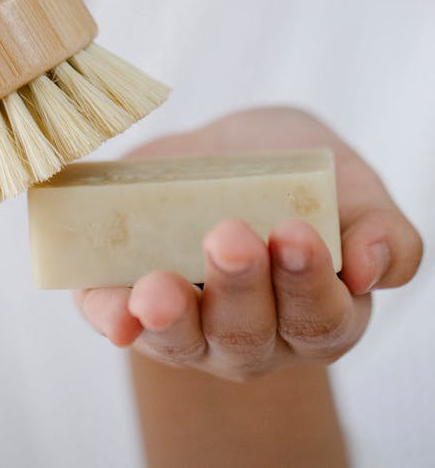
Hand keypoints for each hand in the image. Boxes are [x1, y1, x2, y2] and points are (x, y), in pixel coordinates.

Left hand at [76, 106, 422, 380]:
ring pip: (182, 340)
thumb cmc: (293, 174)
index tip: (294, 232)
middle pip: (248, 336)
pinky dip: (112, 317)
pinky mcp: (131, 304)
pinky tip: (113, 310)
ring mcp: (191, 328)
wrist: (220, 152)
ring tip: (157, 290)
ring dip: (170, 316)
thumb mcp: (347, 182)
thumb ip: (378, 227)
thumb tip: (369, 269)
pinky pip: (118, 320)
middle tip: (230, 236)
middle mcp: (254, 336)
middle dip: (238, 288)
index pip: (320, 319)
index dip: (308, 283)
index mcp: (316, 313)